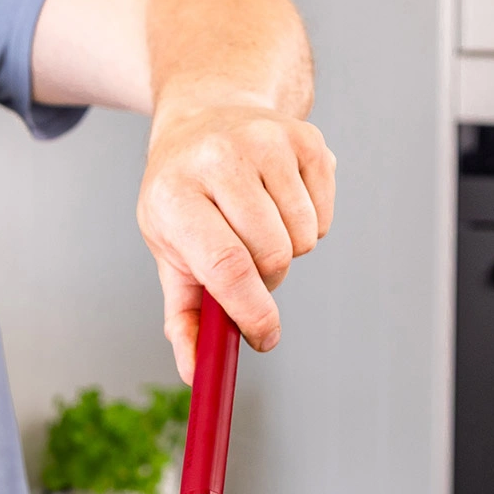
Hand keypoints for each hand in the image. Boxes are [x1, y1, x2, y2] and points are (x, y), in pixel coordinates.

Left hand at [137, 101, 335, 380]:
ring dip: (285, 253)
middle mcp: (219, 160)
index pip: (225, 266)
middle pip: (271, 257)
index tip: (266, 339)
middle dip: (265, 282)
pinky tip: (278, 203)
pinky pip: (324, 217)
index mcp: (175, 196)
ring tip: (256, 229)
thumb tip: (196, 373)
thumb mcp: (169, 254)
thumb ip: (184, 318)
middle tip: (245, 268)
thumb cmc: (184, 200)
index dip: (251, 311)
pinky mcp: (306, 137)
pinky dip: (308, 227)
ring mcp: (267, 141)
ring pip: (302, 240)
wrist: (206, 120)